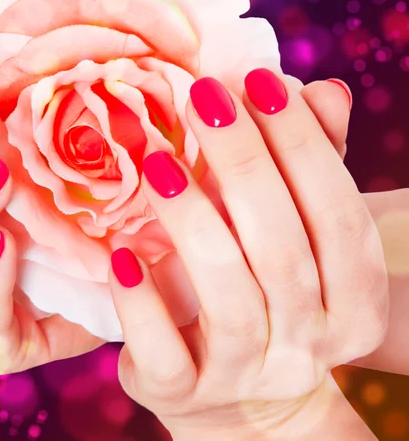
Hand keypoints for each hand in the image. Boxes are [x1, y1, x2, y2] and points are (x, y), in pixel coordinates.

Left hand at [108, 70, 386, 439]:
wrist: (230, 389)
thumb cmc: (262, 287)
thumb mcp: (291, 231)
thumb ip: (306, 164)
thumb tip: (322, 89)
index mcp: (351, 302)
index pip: (338, 219)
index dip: (303, 146)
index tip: (259, 81)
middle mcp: (308, 347)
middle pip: (283, 253)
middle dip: (244, 164)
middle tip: (203, 97)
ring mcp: (245, 376)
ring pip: (228, 300)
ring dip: (192, 222)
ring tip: (156, 161)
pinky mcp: (183, 392)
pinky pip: (164, 353)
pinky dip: (143, 303)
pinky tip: (123, 254)